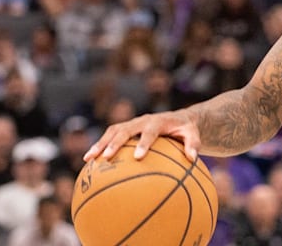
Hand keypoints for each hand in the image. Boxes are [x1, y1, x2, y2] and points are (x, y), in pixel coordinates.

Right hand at [83, 111, 200, 161]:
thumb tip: (192, 159)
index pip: (150, 131)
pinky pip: (109, 136)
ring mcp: (131, 124)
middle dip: (115, 143)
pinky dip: (99, 146)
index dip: (144, 143)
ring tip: (88, 159)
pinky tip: (89, 162)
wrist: (177, 119)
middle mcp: (142, 120)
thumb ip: (193, 144)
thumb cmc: (185, 129)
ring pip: (112, 131)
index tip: (138, 157)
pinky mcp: (125, 129)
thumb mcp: (193, 134)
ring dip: (100, 143)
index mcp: (158, 121)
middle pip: (125, 130)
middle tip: (106, 157)